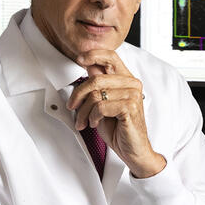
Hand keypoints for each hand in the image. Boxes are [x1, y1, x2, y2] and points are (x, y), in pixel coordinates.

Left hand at [67, 49, 165, 177]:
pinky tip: (95, 123)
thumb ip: (97, 85)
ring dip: (83, 111)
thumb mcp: (102, 103)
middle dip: (78, 95)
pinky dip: (92, 117)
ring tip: (84, 121)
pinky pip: (100, 107)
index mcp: (126, 79)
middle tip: (72, 107)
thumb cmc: (118, 128)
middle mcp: (131, 84)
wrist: (133, 150)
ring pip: (95, 95)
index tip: (79, 59)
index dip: (93, 55)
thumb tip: (88, 66)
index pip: (111, 56)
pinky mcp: (130, 107)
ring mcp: (132, 95)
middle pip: (95, 79)